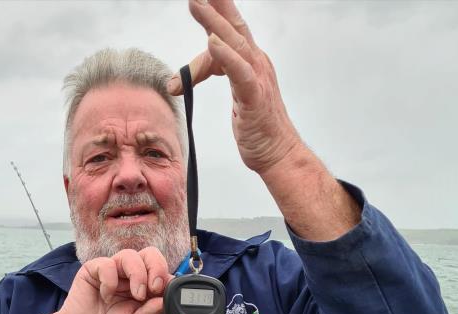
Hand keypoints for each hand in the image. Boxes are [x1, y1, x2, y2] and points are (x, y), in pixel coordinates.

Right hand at [57, 248, 172, 313]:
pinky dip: (110, 280)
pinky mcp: (93, 271)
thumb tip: (163, 301)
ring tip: (136, 295)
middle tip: (155, 288)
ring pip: (130, 255)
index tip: (167, 294)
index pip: (161, 272)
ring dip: (138, 274)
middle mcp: (129, 277)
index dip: (167, 279)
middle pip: (150, 254)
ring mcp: (112, 272)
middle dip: (157, 268)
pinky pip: (106, 264)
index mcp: (144, 289)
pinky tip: (106, 296)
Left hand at [168, 0, 301, 175]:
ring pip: (234, 43)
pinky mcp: (255, 97)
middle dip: (216, 4)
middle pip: (234, 26)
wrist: (280, 154)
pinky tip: (211, 42)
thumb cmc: (259, 128)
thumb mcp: (234, 98)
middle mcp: (257, 64)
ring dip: (213, 22)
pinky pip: (240, 72)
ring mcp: (258, 78)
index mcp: (252, 62)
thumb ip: (213, 79)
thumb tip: (177, 81)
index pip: (227, 35)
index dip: (210, 18)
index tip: (196, 3)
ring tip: (195, 3)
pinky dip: (225, 56)